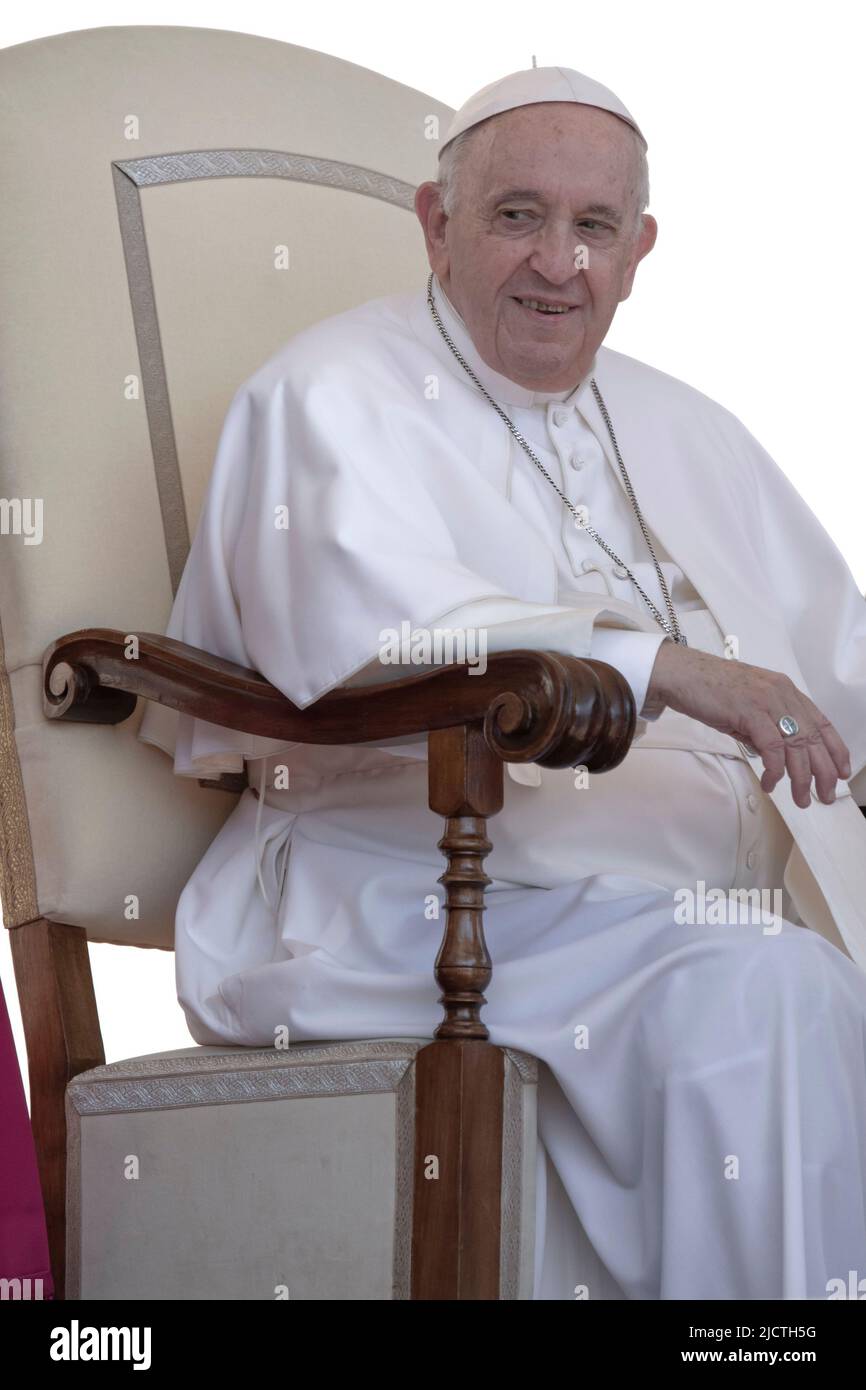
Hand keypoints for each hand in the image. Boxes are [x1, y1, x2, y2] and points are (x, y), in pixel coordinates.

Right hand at [646, 642, 850, 808]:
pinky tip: (770, 783)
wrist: (682, 674)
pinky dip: (775, 770)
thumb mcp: (747, 707)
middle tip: (825, 795)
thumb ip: (765, 728)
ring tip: (801, 798)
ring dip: (801, 778)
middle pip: (815, 738)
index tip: (842, 771)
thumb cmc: (709, 689)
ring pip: (797, 747)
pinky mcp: (751, 711)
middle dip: (824, 772)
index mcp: (785, 690)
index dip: (836, 749)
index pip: (822, 722)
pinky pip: (773, 748)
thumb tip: (775, 756)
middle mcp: (783, 694)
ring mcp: (768, 701)